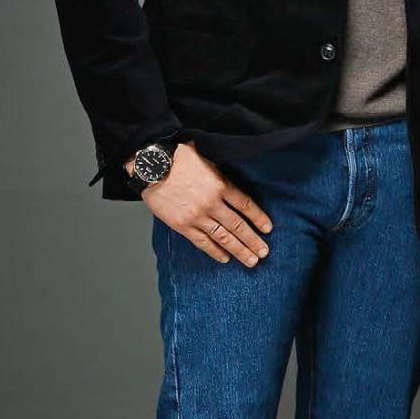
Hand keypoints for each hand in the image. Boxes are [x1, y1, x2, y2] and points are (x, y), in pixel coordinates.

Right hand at [133, 142, 271, 267]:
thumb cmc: (178, 157)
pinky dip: (215, 251)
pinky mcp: (182, 225)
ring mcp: (197, 216)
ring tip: (251, 261)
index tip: (268, 228)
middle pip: (238, 225)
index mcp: (220, 184)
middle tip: (264, 253)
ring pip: (223, 237)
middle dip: (253, 240)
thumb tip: (232, 184)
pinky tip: (225, 258)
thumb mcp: (207, 159)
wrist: (151, 165)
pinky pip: (202, 242)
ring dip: (239, 250)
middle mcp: (212, 203)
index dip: (259, 218)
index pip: (246, 205)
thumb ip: (220, 175)